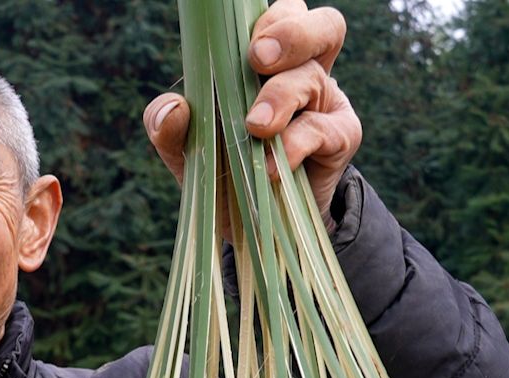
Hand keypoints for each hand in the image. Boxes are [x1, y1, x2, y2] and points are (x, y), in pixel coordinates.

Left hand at [144, 0, 362, 225]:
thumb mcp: (187, 149)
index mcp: (269, 61)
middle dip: (292, 33)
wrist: (256, 226)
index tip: (246, 41)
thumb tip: (174, 108)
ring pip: (313, 75)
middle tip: (258, 59)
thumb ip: (168, 126)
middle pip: (322, 26)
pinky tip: (272, 168)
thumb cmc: (223, 170)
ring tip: (255, 127)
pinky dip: (295, 144)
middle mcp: (303, 71)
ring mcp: (326, 103)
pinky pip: (324, 128)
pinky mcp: (341, 138)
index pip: (281, 15)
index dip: (271, 16)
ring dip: (280, 96)